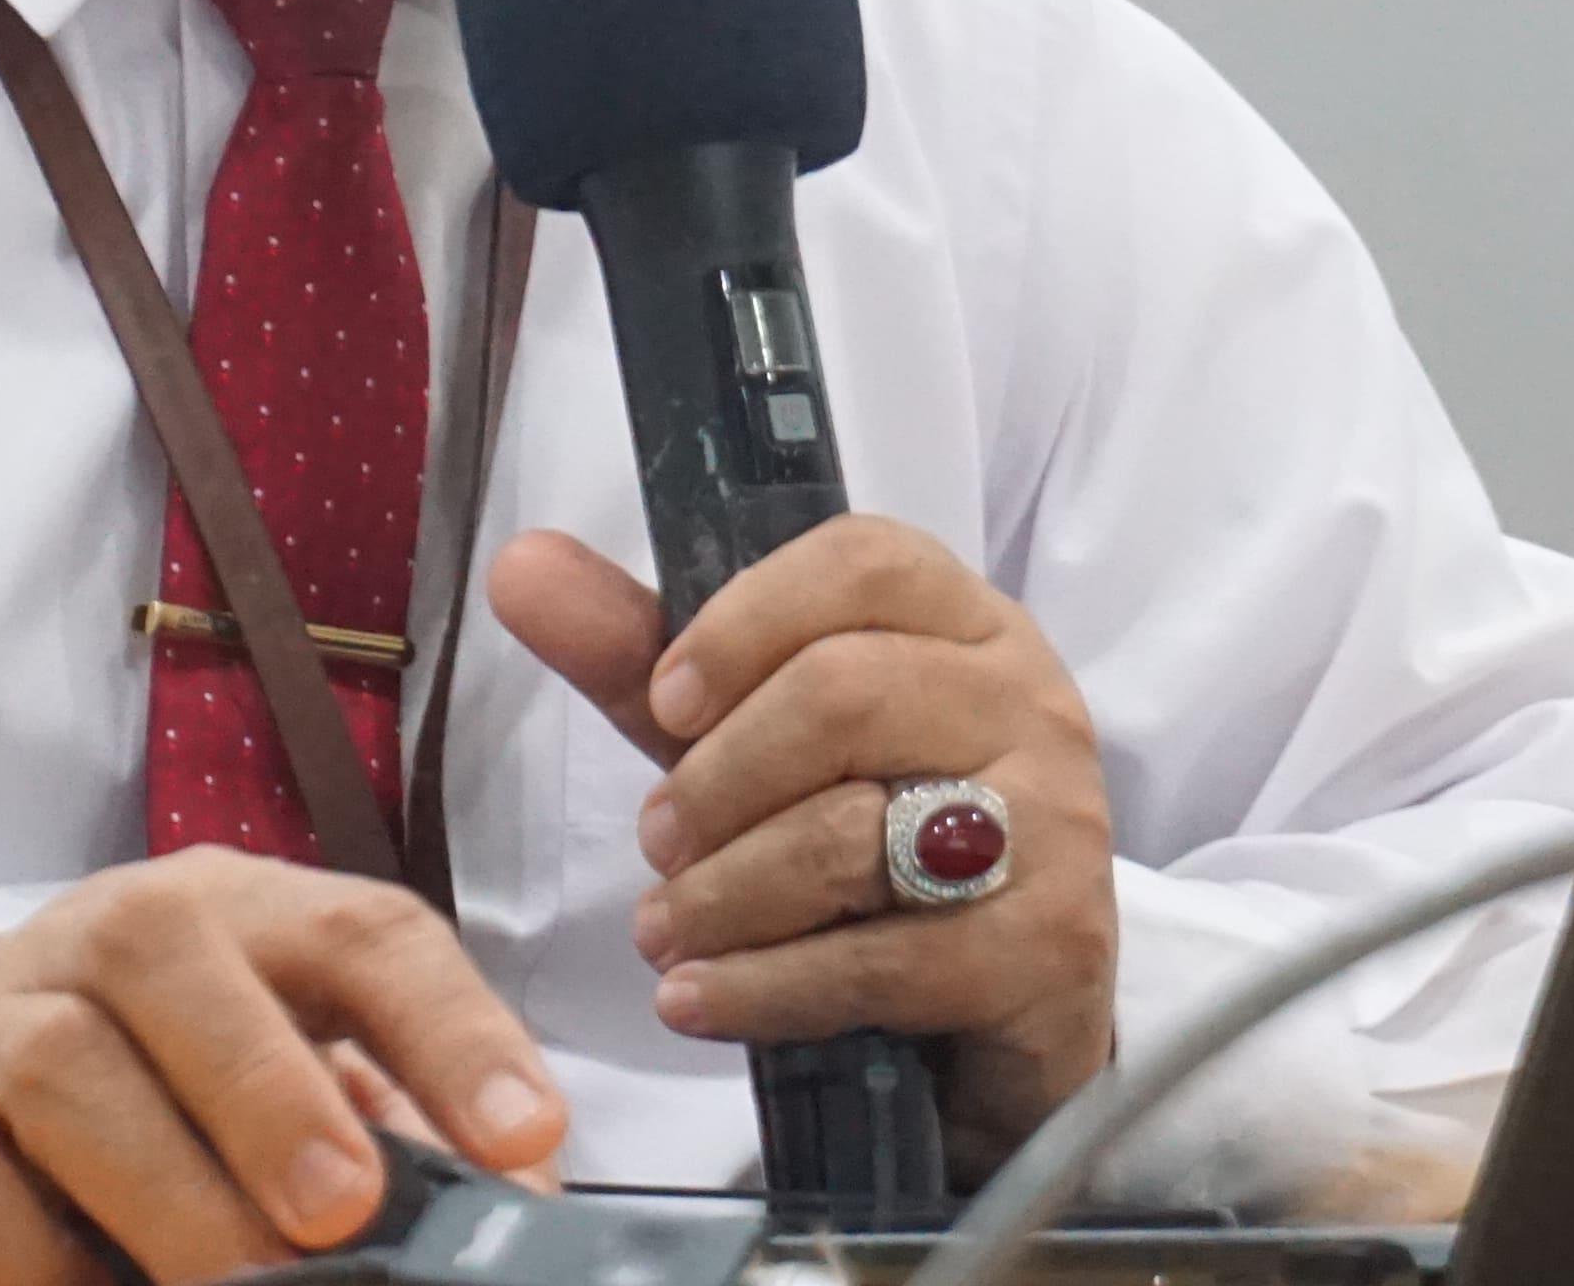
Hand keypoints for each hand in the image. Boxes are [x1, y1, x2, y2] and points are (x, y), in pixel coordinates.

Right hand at [0, 846, 566, 1285]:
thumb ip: (392, 1151)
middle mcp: (103, 943)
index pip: (359, 932)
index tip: (525, 1141)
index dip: (452, 1029)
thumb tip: (511, 1226)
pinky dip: (26, 1253)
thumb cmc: (151, 1125)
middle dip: (270, 1087)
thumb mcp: (284, 1118)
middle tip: (342, 1213)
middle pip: (174, 953)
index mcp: (237, 922)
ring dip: (163, 1189)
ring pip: (60, 1061)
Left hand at [490, 515, 1118, 1171]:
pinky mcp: (1047, 947)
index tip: (667, 701)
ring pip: (850, 831)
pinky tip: (699, 998)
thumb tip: (520, 566)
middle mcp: (1028, 704)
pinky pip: (878, 960)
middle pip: (843, 692)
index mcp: (968, 624)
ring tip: (665, 930)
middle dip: (716, 778)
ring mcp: (1053, 825)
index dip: (744, 622)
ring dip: (723, 892)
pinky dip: (762, 987)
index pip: (863, 561)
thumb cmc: (877, 847)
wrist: (1007, 1013)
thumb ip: (649, 658)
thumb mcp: (761, 742)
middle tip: (655, 841)